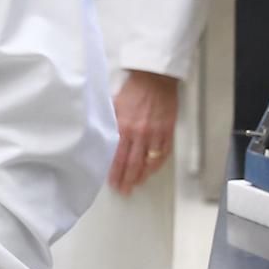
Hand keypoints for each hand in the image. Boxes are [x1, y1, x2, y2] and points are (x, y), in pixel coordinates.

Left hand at [109, 70, 179, 194]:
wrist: (154, 79)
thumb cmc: (133, 89)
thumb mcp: (113, 105)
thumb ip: (109, 123)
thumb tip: (101, 137)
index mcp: (122, 126)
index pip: (117, 156)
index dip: (114, 172)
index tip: (112, 181)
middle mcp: (138, 133)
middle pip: (132, 163)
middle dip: (127, 179)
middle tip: (123, 190)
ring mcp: (154, 134)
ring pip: (148, 161)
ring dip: (141, 175)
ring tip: (135, 185)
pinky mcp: (167, 131)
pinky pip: (162, 153)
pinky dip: (156, 165)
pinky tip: (151, 171)